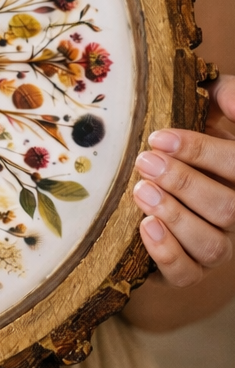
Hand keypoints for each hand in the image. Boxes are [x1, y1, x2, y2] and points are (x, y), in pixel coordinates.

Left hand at [133, 74, 234, 287]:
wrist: (151, 186)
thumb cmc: (182, 145)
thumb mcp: (204, 111)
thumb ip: (222, 94)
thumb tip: (229, 97)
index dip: (201, 151)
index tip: (159, 137)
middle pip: (227, 207)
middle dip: (183, 183)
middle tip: (145, 163)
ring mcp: (218, 246)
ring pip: (211, 243)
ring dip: (175, 217)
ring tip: (140, 192)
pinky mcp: (190, 271)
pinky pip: (187, 273)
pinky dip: (167, 253)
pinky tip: (145, 227)